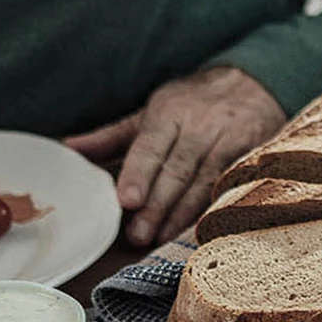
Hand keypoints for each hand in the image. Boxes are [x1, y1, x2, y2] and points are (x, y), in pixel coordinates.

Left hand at [63, 66, 285, 245]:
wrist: (252, 83)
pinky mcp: (250, 156)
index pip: (151, 146)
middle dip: (156, 205)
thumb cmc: (192, 103)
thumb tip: (68, 149)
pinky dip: (213, 209)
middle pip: (176, 171)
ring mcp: (227, 142)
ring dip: (181, 214)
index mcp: (168, 113)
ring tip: (160, 238)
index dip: (139, 174)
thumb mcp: (151, 112)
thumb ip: (111, 136)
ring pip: (203, 183)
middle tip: (138, 235)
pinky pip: (228, 187)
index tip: (127, 200)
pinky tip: (199, 228)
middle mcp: (199, 126)